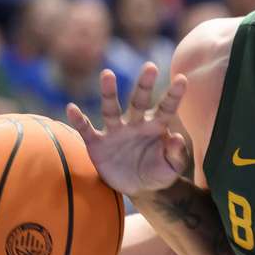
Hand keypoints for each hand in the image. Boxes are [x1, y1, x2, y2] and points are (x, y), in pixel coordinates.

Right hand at [66, 64, 188, 197]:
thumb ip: (177, 154)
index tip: (182, 78)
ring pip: (111, 109)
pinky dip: (78, 120)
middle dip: (144, 85)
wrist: (138, 188)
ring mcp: (115, 131)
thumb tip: (176, 137)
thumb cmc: (158, 173)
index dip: (174, 94)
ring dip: (109, 92)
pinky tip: (71, 108)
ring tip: (108, 73)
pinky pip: (86, 129)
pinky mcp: (98, 143)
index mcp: (156, 126)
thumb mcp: (172, 168)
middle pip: (139, 100)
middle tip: (151, 67)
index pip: (166, 108)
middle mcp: (135, 123)